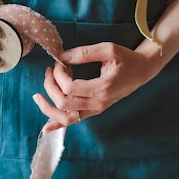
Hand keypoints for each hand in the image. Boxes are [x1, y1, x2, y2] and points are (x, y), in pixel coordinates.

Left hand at [33, 42, 162, 131]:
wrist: (141, 71)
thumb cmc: (126, 59)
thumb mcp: (108, 49)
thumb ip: (84, 53)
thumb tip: (62, 57)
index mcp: (102, 88)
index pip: (69, 88)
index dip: (59, 74)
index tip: (60, 62)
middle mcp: (98, 103)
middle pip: (64, 103)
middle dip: (51, 86)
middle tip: (50, 70)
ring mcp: (96, 109)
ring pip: (66, 118)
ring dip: (49, 108)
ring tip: (37, 96)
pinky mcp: (94, 110)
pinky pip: (74, 122)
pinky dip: (58, 125)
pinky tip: (46, 128)